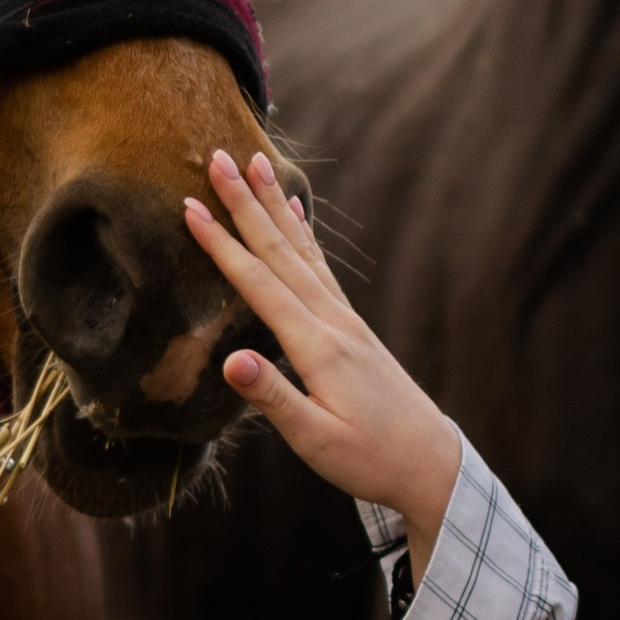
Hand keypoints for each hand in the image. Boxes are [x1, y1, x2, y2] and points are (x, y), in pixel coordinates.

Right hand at [185, 149, 462, 570]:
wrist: (430, 463)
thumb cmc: (369, 459)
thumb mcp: (316, 440)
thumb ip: (273, 398)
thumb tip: (229, 361)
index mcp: (317, 346)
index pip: (260, 285)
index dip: (222, 245)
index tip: (189, 207)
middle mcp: (333, 321)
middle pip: (281, 251)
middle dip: (246, 203)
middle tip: (217, 156)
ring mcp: (346, 320)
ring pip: (302, 250)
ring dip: (274, 206)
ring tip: (255, 163)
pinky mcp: (352, 327)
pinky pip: (321, 267)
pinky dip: (303, 234)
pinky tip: (296, 213)